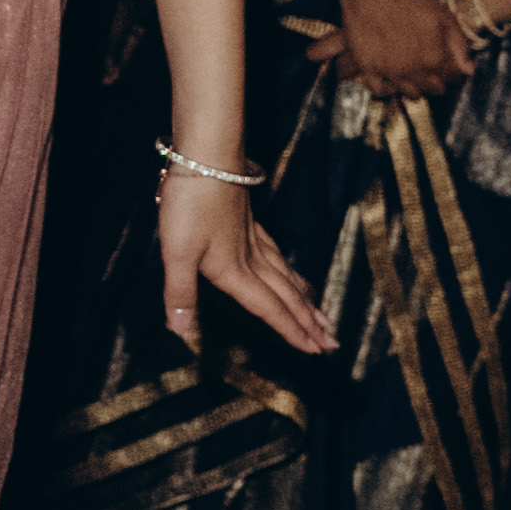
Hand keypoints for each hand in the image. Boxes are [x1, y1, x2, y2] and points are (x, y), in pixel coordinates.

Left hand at [157, 171, 332, 354]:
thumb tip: (182, 332)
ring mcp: (255, 240)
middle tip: (333, 342)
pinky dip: (291, 274)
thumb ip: (181, 293)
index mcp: (236, 271)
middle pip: (288, 297)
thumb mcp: (177, 252)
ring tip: (322, 316)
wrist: (206, 159)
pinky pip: (279, 258)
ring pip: (288, 278)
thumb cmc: (191, 204)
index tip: (315, 350)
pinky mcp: (251, 225)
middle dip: (310, 322)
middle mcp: (252, 260)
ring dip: (306, 300)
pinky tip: (290, 273)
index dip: (292, 331)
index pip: (270, 309)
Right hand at [328, 0, 466, 100]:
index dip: (451, 70)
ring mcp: (389, 71)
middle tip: (430, 66)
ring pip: (409, 93)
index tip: (445, 62)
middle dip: (436, 80)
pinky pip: (378, 90)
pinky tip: (390, 79)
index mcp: (434, 58)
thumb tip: (468, 70)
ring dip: (415, 86)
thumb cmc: (409, 0)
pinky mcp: (367, 68)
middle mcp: (413, 70)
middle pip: (432, 89)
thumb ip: (459, 44)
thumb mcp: (443, 15)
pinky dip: (385, 87)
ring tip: (413, 72)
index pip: (451, 78)